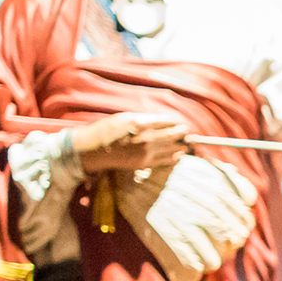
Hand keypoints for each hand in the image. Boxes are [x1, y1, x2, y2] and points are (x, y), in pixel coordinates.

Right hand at [73, 111, 187, 172]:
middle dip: (179, 133)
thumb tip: (160, 119)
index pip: (162, 121)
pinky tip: (178, 155)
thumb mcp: (124, 117)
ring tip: (186, 144)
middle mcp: (144, 138)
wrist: (94, 150)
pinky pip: (162, 161)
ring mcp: (144, 152)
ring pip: (168, 148)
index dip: (173, 121)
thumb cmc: (107, 130)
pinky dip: (172, 158)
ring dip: (179, 145)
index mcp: (139, 124)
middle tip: (187, 130)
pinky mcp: (142, 163)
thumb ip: (144, 118)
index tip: (178, 121)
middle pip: (169, 135)